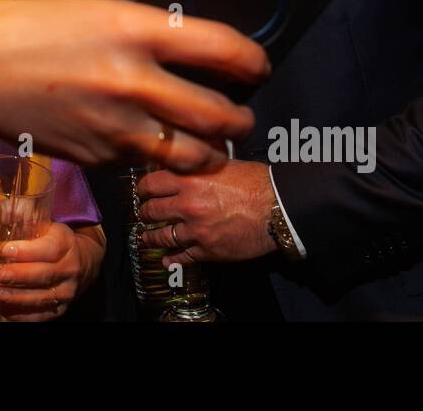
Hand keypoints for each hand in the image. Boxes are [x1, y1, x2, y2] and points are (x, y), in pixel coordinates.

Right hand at [0, 0, 262, 172]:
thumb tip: (190, 51)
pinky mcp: (97, 158)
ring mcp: (115, 125)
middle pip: (220, 115)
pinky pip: (146, 162)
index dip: (253, 61)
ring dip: (211, 148)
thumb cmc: (25, 28)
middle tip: (239, 112)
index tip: (256, 66)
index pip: (225, 49)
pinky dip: (158, 156)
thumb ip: (146, 33)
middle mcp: (132, 80)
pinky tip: (149, 140)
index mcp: (134, 30)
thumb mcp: (95, 11)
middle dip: (240, 117)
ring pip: (192, 154)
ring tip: (210, 139)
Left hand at [0, 222, 100, 321]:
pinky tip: (2, 307)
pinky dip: (20, 314)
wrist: (83, 262)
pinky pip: (40, 316)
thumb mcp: (41, 221)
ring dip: (16, 298)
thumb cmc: (54, 239)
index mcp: (65, 243)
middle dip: (17, 276)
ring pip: (41, 298)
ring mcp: (66, 291)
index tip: (1, 250)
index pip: (48, 249)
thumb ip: (14, 214)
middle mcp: (69, 268)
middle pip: (43, 275)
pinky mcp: (61, 309)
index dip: (24, 251)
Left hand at [136, 160, 277, 266]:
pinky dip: (171, 259)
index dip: (144, 188)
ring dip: (151, 237)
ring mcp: (196, 230)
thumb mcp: (222, 164)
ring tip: (146, 237)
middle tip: (145, 213)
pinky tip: (166, 259)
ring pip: (161, 236)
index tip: (143, 191)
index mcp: (189, 179)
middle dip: (145, 212)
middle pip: (150, 211)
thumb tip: (181, 167)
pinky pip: (182, 257)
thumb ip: (198, 168)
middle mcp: (187, 204)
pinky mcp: (208, 250)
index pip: (150, 183)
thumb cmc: (256, 182)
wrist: (279, 208)